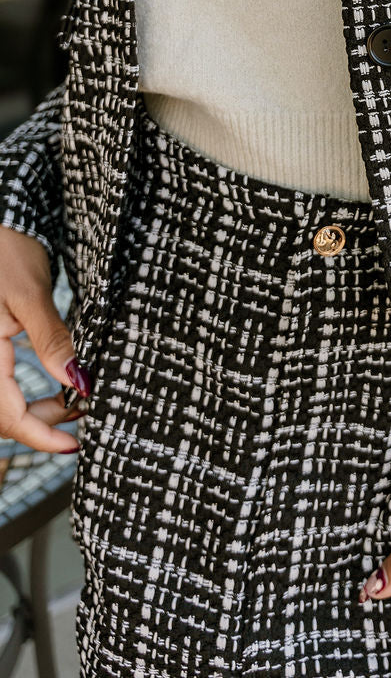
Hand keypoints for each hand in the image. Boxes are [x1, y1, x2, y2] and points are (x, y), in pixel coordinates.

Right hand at [0, 226, 89, 452]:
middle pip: (0, 417)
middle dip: (40, 424)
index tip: (75, 444)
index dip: (40, 436)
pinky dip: (21, 396)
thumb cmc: (5, 248)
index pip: (7, 415)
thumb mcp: (31, 293)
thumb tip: (78, 382)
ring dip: (32, 412)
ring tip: (71, 403)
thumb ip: (51, 341)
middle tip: (81, 415)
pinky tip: (50, 387)